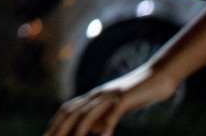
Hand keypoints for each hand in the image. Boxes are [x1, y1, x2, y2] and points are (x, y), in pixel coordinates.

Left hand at [45, 63, 180, 135]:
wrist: (158, 75)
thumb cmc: (138, 93)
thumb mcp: (116, 107)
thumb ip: (102, 116)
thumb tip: (91, 129)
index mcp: (94, 96)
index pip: (68, 109)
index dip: (56, 122)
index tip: (47, 135)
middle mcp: (98, 94)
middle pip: (73, 111)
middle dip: (60, 127)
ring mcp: (111, 95)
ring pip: (89, 113)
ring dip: (79, 129)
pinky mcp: (126, 97)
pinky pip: (115, 113)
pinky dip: (108, 125)